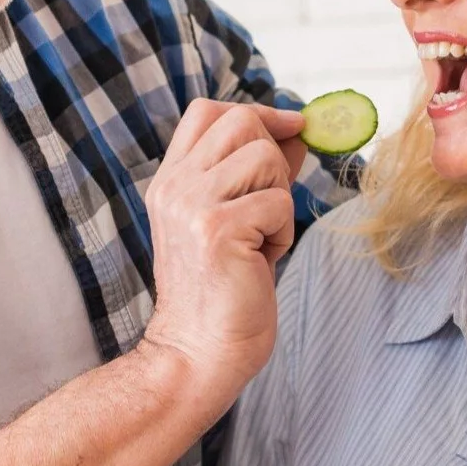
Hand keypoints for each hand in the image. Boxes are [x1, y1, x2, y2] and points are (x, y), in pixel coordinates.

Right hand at [138, 99, 303, 416]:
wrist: (197, 354)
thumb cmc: (223, 293)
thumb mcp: (234, 221)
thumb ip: (257, 173)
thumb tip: (296, 130)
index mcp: (171, 181)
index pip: (208, 110)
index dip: (256, 112)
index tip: (289, 131)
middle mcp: (174, 186)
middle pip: (241, 120)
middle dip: (273, 155)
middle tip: (269, 205)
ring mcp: (191, 204)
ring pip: (264, 156)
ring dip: (279, 198)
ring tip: (261, 239)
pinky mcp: (216, 229)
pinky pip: (278, 202)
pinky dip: (282, 232)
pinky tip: (261, 260)